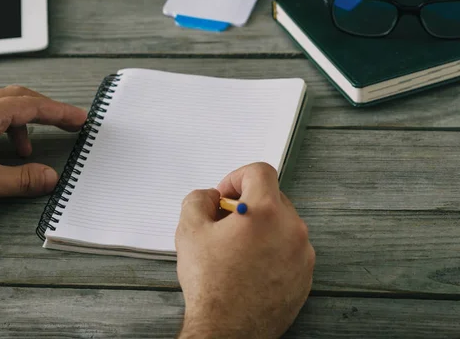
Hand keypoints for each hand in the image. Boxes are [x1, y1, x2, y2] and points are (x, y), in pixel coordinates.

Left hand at [0, 86, 86, 233]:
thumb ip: (23, 179)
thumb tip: (50, 177)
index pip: (32, 106)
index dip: (60, 112)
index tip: (79, 118)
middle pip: (21, 97)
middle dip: (47, 110)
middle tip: (67, 123)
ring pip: (5, 104)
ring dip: (25, 121)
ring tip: (29, 149)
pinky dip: (7, 128)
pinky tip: (5, 149)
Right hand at [176, 163, 314, 338]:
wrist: (226, 330)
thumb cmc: (210, 285)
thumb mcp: (189, 231)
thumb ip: (198, 199)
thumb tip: (211, 197)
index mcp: (265, 212)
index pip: (260, 171)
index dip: (237, 177)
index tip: (225, 194)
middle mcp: (291, 229)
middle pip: (273, 197)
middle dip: (248, 203)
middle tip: (225, 222)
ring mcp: (302, 254)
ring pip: (283, 224)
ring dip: (261, 227)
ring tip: (236, 248)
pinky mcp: (305, 276)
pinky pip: (290, 250)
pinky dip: (272, 250)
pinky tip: (250, 266)